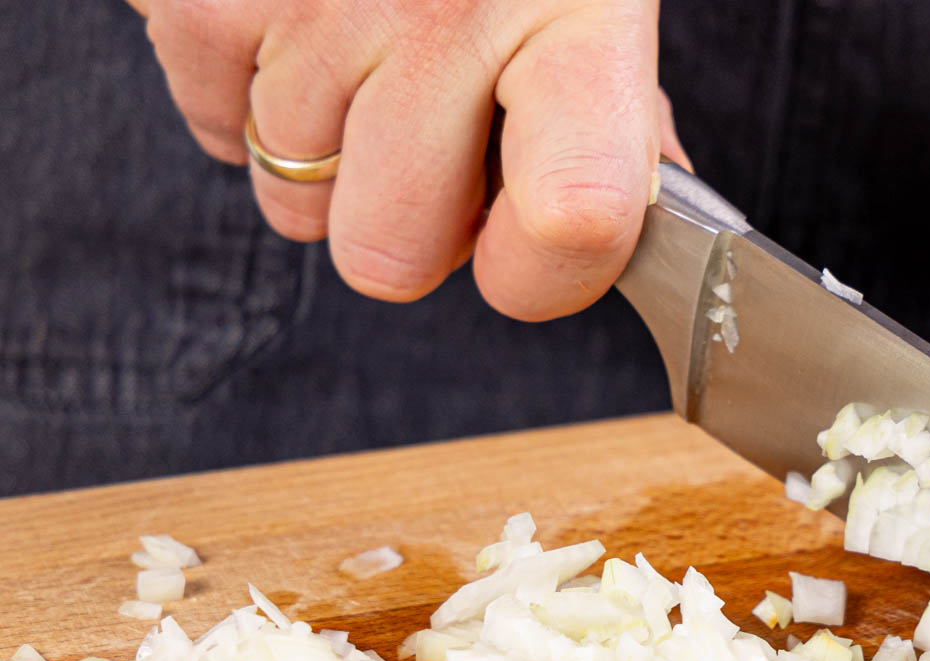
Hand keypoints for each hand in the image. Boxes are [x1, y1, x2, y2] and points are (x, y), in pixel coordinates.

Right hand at [129, 0, 687, 319]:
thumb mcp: (586, 4)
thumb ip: (613, 123)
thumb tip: (625, 233)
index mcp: (572, 17)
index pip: (575, 222)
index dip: (540, 277)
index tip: (524, 248)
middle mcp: (447, 10)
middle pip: (391, 257)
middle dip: (405, 224)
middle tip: (428, 138)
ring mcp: (320, 2)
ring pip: (297, 207)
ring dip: (326, 156)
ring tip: (365, 55)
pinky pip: (218, 132)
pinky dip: (245, 99)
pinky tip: (297, 30)